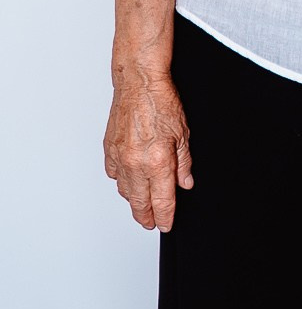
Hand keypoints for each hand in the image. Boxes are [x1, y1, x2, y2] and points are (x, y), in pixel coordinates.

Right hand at [104, 65, 191, 232]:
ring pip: (125, 191)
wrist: (138, 83)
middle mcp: (136, 163)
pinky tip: (128, 183)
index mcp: (157, 162)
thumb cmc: (161, 102)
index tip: (167, 224)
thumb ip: (184, 164)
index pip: (162, 201)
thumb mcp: (183, 135)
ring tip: (142, 207)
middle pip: (140, 203)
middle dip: (147, 217)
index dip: (165, 217)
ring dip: (134, 201)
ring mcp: (120, 157)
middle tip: (152, 224)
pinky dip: (122, 182)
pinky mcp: (110, 149)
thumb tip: (185, 183)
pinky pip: (114, 175)